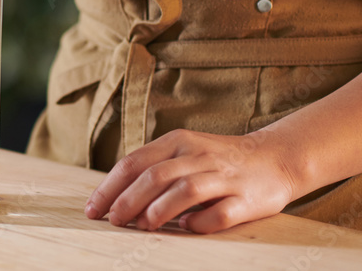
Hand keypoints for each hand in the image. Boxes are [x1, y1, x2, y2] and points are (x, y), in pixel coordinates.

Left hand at [85, 128, 299, 233]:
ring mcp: (223, 176)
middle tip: (112, 221)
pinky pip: (219, 214)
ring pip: (184, 191)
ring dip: (158, 211)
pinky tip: (186, 229)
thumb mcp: (183, 151)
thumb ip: (154, 168)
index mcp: (177, 142)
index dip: (109, 187)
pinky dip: (200, 223)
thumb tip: (116, 198)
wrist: (276, 157)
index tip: (93, 209)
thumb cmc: (218, 160)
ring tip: (142, 226)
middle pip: (154, 176)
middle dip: (127, 201)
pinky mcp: (246, 199)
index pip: (134, 163)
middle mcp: (198, 156)